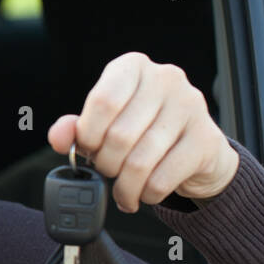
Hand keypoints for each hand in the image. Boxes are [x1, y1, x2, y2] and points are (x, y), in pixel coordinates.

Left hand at [47, 52, 238, 212]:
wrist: (197, 149)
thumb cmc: (145, 131)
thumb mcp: (106, 125)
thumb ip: (78, 129)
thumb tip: (58, 137)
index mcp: (134, 68)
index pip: (103, 101)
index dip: (89, 135)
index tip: (89, 150)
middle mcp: (165, 79)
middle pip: (120, 136)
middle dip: (106, 165)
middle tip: (108, 172)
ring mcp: (190, 107)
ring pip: (140, 161)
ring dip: (125, 187)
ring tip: (124, 192)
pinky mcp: (206, 139)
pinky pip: (162, 179)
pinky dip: (147, 195)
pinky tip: (145, 193)